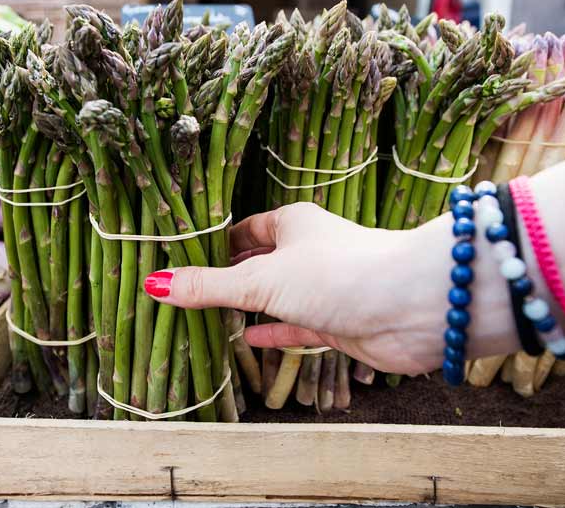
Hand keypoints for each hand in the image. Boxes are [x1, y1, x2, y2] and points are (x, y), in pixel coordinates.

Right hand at [144, 202, 443, 375]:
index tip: (174, 260)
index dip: (211, 245)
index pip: (244, 230)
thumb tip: (154, 283)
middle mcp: (310, 251)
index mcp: (294, 224)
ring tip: (206, 319)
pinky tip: (246, 341)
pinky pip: (296, 326)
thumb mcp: (263, 279)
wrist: (411, 307)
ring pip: (278, 297)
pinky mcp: (339, 322)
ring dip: (249, 308)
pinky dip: (272, 333)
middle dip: (227, 277)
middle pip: (260, 262)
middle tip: (183, 293)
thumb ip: (209, 286)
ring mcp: (326, 288)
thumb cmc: (338, 274)